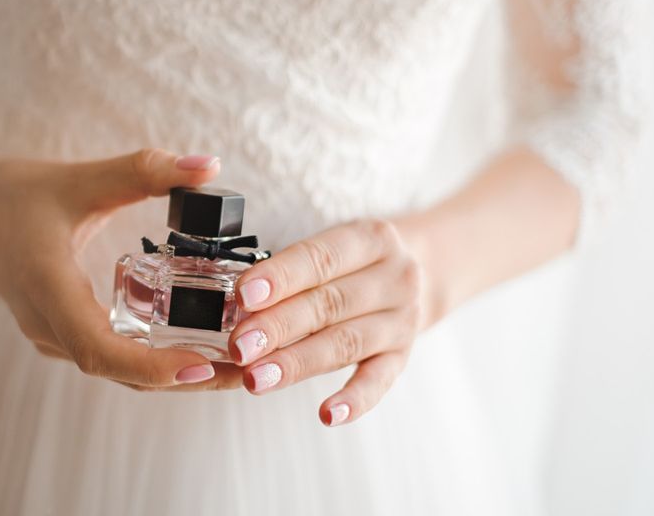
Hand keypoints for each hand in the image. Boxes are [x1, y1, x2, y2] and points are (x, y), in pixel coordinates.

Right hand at [0, 148, 243, 390]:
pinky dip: (152, 361)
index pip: (99, 350)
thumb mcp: (81, 177)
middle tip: (245, 371)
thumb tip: (208, 166)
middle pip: (118, 372)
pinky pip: (109, 359)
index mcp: (48, 288)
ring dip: (171, 374)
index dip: (152, 367)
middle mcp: (47, 324)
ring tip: (232, 365)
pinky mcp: (59, 333)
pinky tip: (194, 347)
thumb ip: (144, 170)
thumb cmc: (17, 194)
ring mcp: (51, 335)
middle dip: (182, 378)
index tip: (202, 366)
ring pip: (115, 372)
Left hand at [226, 219, 426, 423]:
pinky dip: (354, 400)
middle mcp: (394, 278)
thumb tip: (234, 306)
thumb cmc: (354, 261)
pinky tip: (326, 415)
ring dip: (297, 363)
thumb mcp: (332, 249)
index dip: (280, 278)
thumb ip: (289, 273)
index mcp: (371, 239)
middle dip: (278, 327)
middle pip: (329, 304)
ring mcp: (402, 320)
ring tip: (257, 379)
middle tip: (239, 347)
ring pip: (345, 343)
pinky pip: (380, 381)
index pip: (320, 258)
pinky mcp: (403, 356)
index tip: (243, 297)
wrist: (419, 274)